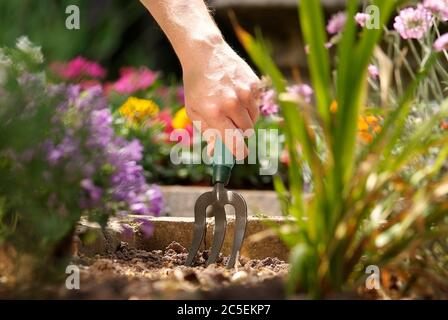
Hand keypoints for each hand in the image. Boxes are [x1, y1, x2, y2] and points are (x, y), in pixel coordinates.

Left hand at [181, 38, 259, 159]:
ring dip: (245, 118)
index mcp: (214, 113)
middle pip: (246, 132)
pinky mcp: (254, 84)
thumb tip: (215, 153)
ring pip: (254, 119)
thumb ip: (207, 133)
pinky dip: (249, 104)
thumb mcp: (194, 111)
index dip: (239, 152)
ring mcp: (245, 93)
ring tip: (231, 105)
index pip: (235, 143)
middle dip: (239, 132)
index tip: (240, 154)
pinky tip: (236, 93)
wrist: (205, 52)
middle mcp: (232, 104)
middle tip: (229, 124)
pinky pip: (256, 104)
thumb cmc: (197, 85)